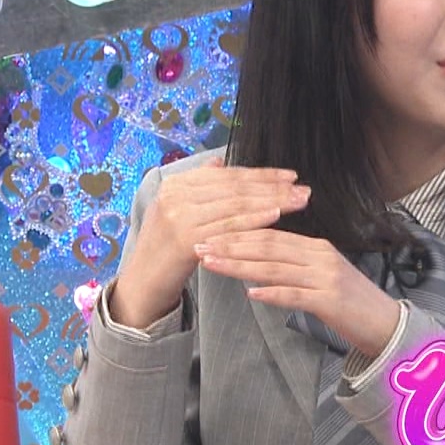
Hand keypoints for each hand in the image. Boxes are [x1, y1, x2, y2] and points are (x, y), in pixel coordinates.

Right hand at [109, 158, 310, 328]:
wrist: (143, 282)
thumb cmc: (167, 248)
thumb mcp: (178, 210)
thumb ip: (199, 186)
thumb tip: (219, 162)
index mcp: (177, 184)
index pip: (228, 175)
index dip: (261, 174)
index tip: (289, 175)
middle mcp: (175, 195)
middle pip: (235, 188)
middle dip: (273, 187)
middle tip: (302, 188)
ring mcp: (178, 216)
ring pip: (235, 205)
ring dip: (271, 201)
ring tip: (298, 201)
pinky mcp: (185, 239)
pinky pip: (228, 226)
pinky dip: (254, 219)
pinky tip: (276, 216)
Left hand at [196, 230, 401, 357]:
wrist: (386, 324)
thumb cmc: (350, 303)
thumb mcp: (321, 276)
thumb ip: (293, 267)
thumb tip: (256, 266)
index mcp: (316, 247)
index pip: (270, 235)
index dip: (237, 234)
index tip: (209, 235)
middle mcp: (320, 256)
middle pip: (268, 247)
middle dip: (230, 246)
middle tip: (200, 246)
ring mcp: (326, 277)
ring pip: (276, 268)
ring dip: (240, 266)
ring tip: (214, 264)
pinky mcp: (331, 301)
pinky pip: (296, 295)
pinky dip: (273, 293)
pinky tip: (251, 293)